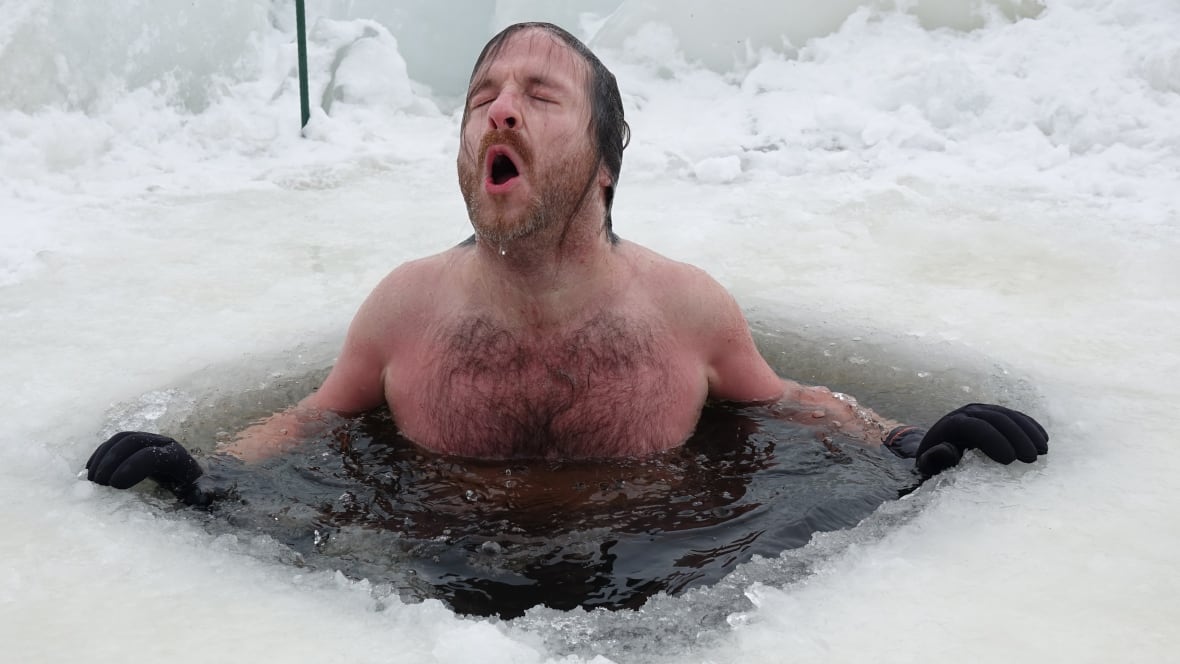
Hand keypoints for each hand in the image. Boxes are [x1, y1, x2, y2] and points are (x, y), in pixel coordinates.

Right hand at [86, 432, 208, 504]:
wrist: (196, 482)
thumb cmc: (195, 493)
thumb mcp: (202, 495)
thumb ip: (204, 494)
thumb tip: (203, 494)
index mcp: (179, 457)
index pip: (152, 455)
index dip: (132, 467)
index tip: (115, 486)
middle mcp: (164, 443)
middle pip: (133, 441)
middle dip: (112, 460)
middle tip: (98, 484)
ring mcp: (149, 441)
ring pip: (121, 439)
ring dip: (102, 457)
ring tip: (91, 480)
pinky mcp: (136, 446)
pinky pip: (114, 443)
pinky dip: (100, 456)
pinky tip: (89, 473)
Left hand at [884, 404, 1047, 475]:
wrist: (936, 448)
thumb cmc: (933, 464)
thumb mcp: (928, 467)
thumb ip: (934, 460)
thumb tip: (947, 449)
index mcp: (951, 425)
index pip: (974, 427)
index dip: (993, 440)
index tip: (1010, 460)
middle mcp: (967, 412)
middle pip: (995, 419)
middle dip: (1016, 437)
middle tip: (1032, 459)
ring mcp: (983, 410)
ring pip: (1008, 415)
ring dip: (1028, 431)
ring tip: (1043, 451)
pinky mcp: (995, 413)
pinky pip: (1015, 415)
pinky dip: (1030, 426)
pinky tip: (1043, 439)